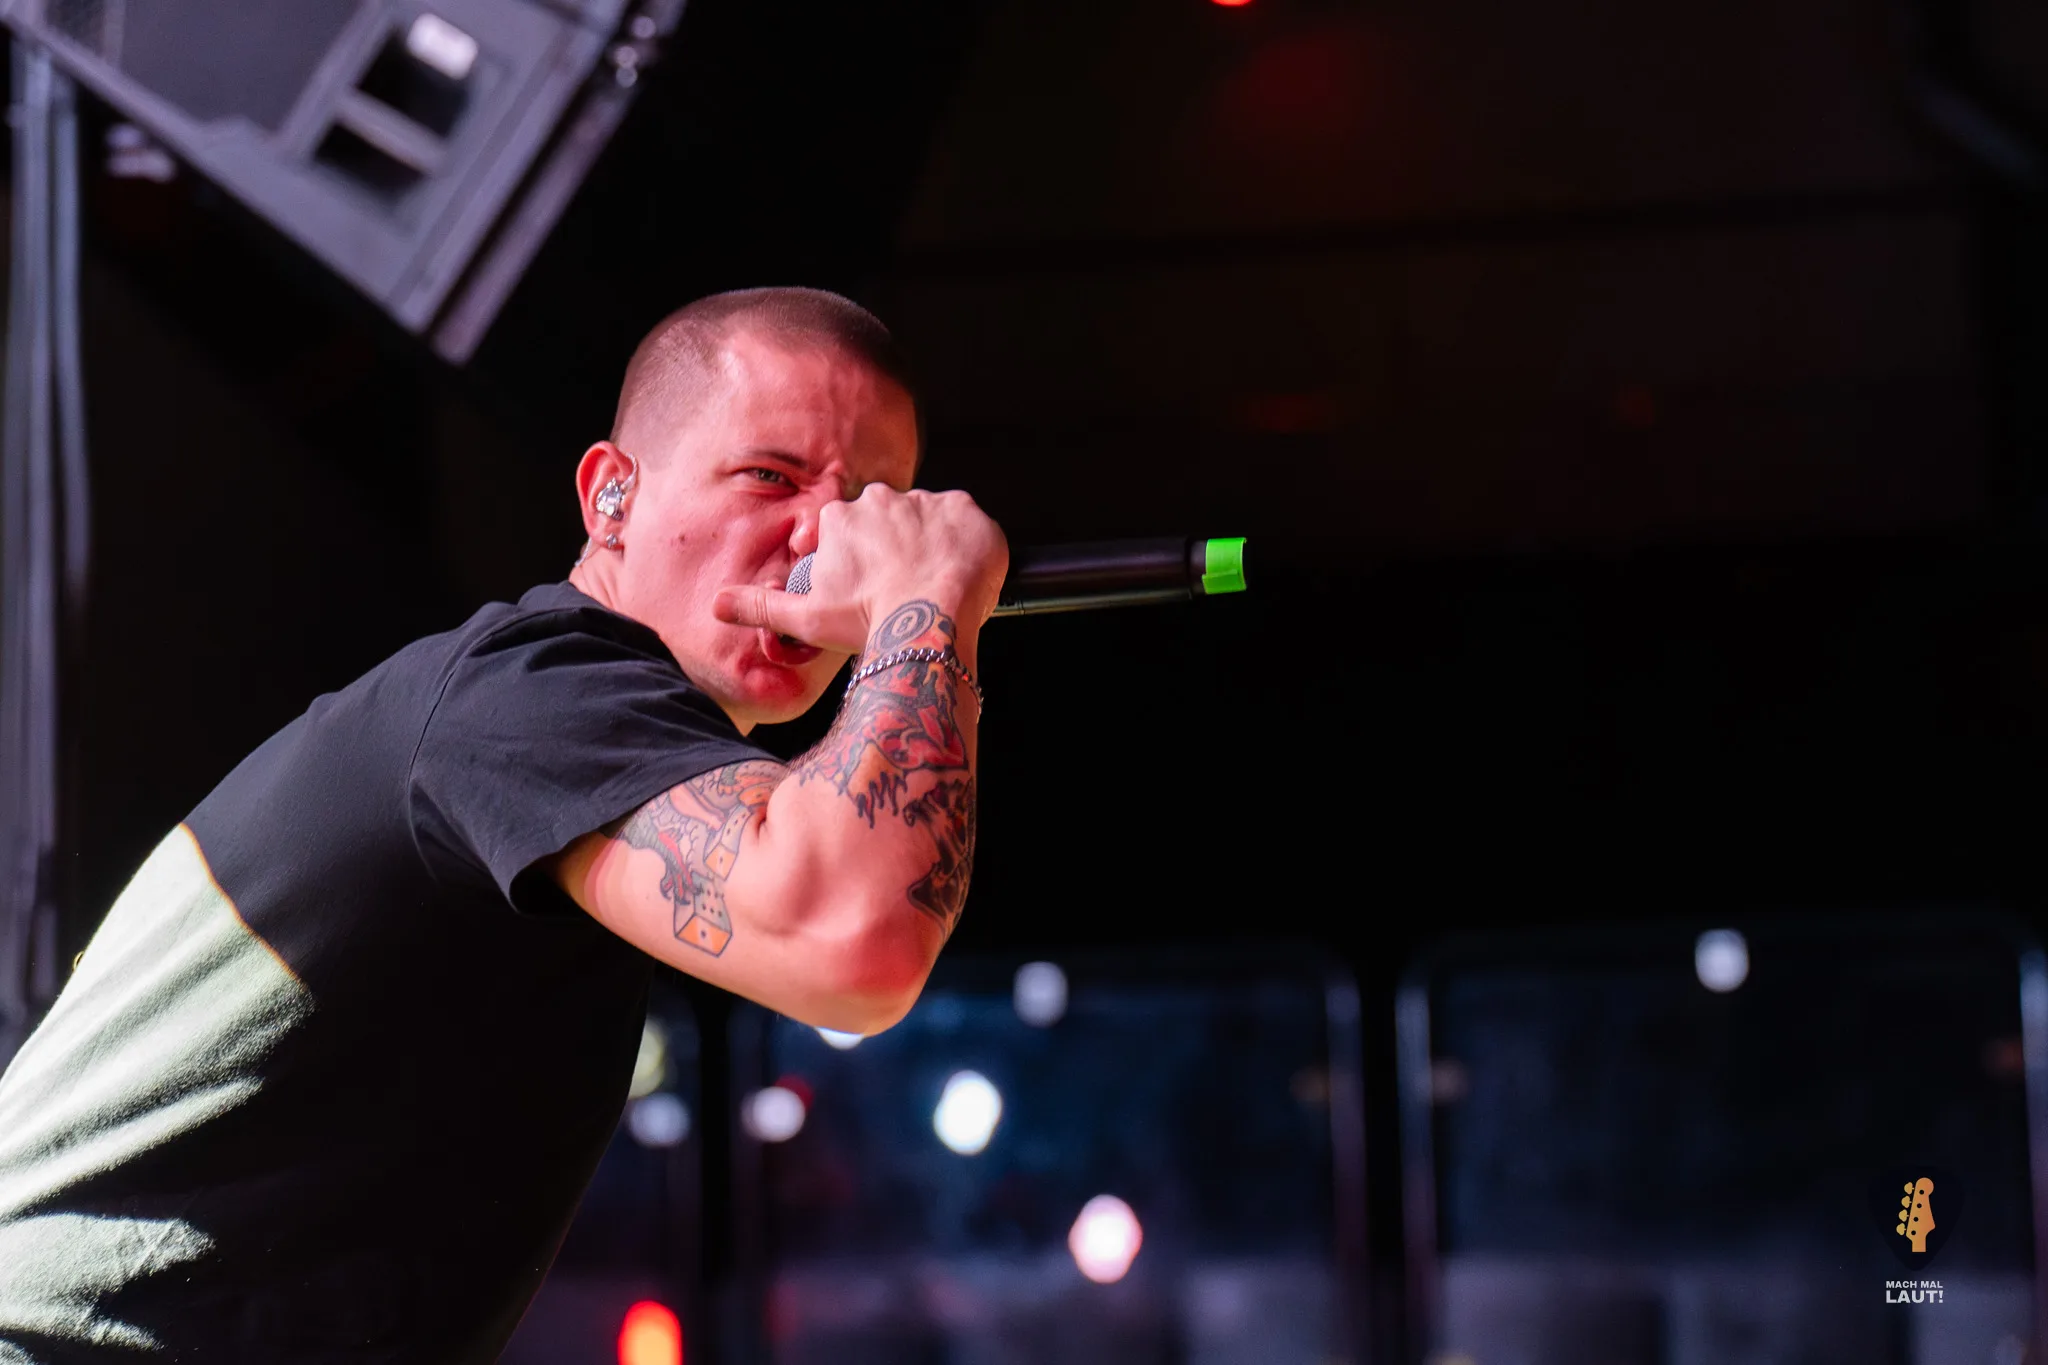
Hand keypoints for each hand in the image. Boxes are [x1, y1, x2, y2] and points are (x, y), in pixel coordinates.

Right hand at [712, 487, 1008, 652]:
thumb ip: (760, 606)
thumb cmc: (866, 621)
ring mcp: (926, 501)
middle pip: (890, 523)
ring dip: (932, 548)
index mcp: (841, 517)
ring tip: (934, 587)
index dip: (863, 562)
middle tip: (904, 590)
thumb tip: (717, 605)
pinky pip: (968, 524)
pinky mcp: (967, 510)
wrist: (927, 623)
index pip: (852, 531)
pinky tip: (960, 574)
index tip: (872, 589)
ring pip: (929, 523)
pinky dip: (967, 545)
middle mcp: (881, 499)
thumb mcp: (804, 618)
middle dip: (897, 551)